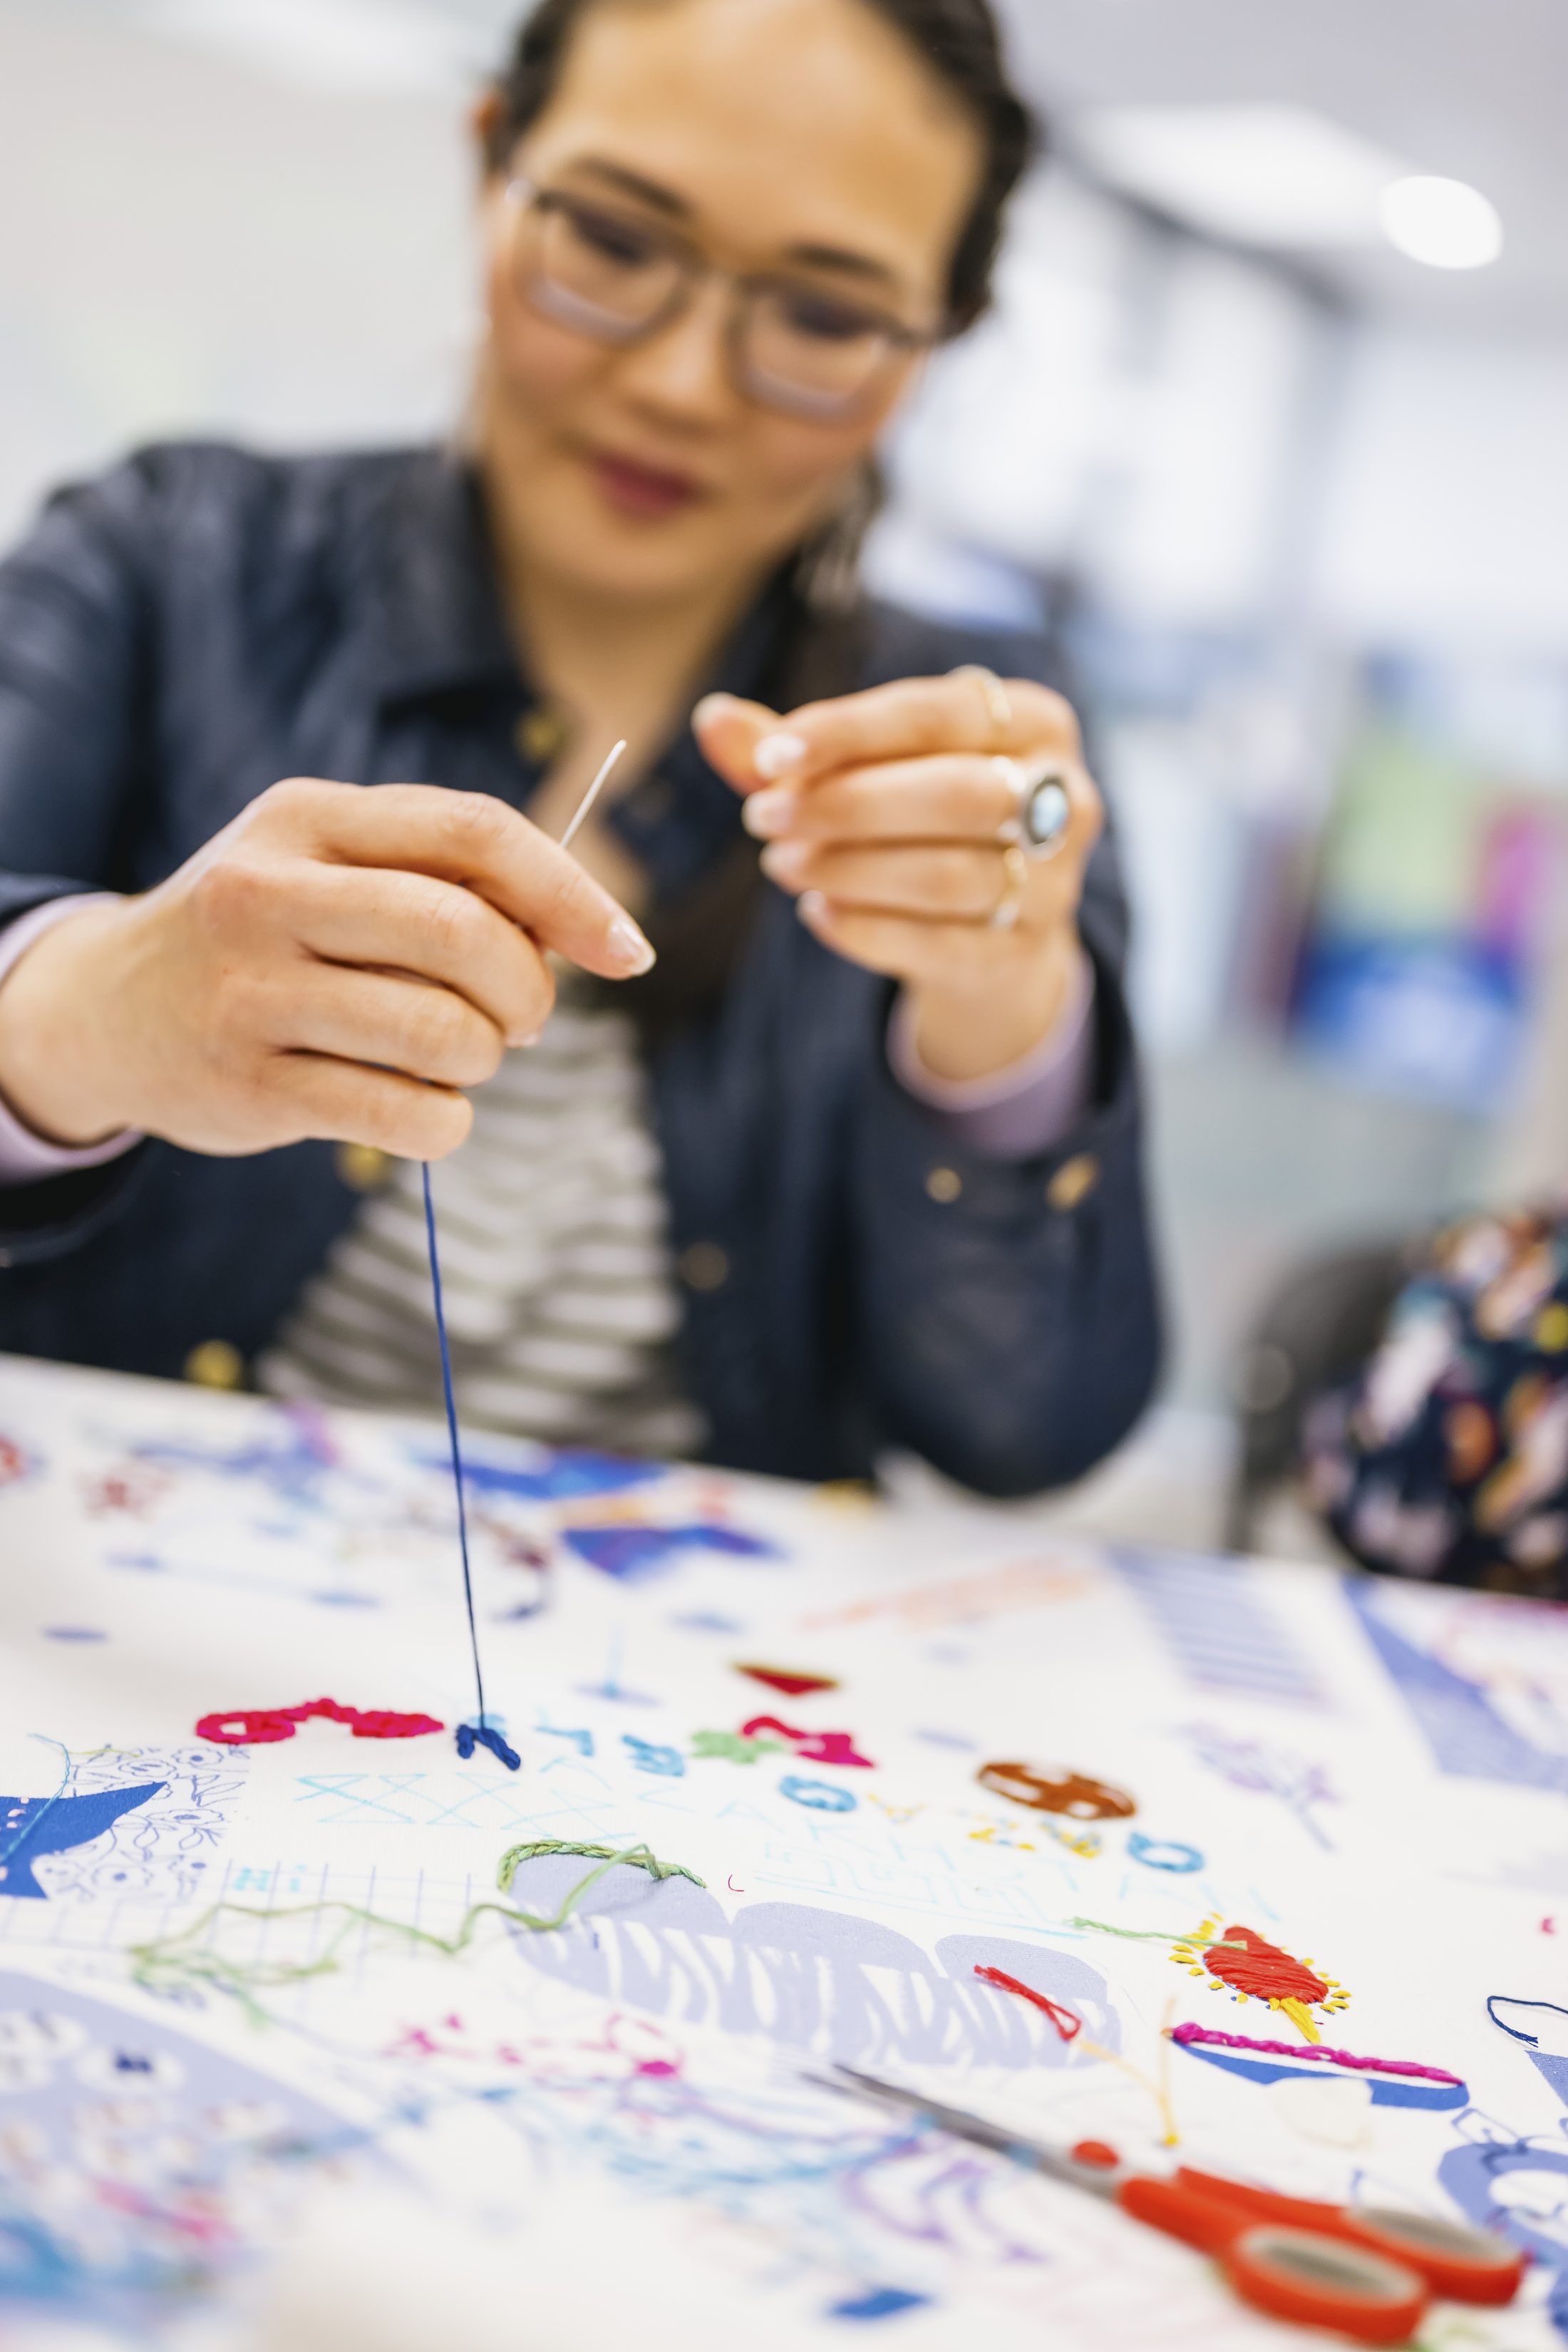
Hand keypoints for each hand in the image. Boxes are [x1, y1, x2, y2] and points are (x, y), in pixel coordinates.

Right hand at [0, 779, 653, 1160]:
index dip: (570, 894)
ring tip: (459, 1058)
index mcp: (307, 820)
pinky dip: (445, 1122)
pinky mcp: (250, 1086)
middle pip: (466, 935)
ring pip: (444, 1033)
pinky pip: (405, 1115)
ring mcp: (252, 993)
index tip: (628, 951)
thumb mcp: (327, 868)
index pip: (474, 833)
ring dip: (484, 1060)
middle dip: (529, 991)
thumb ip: (444, 882)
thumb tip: (585, 936)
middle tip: (525, 1020)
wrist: (109, 1010)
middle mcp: (268, 894)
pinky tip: (423, 1108)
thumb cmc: (266, 935)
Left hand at [694, 671, 1101, 1082]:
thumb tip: (711, 717)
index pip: (937, 714)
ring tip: (783, 863)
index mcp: (1033, 721)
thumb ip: (796, 749)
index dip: (851, 732)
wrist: (995, 934)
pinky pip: (942, 946)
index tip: (772, 755)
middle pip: (956, 795)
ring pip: (949, 876)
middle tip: (764, 817)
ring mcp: (1055, 884)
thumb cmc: (923, 822)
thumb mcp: (869, 771)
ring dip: (852, 869)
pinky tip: (816, 913)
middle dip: (849, 805)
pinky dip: (869, 930)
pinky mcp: (1025, 954)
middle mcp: (1064, 796)